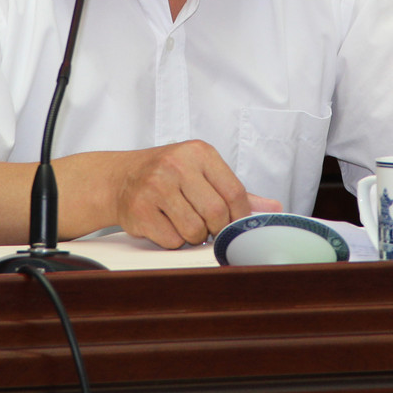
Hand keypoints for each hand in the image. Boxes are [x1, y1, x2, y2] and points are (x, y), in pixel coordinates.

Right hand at [106, 140, 277, 248]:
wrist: (119, 178)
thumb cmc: (166, 174)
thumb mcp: (202, 172)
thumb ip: (236, 191)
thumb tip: (273, 207)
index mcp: (199, 153)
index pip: (234, 192)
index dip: (238, 216)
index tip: (233, 223)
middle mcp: (176, 165)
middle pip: (216, 213)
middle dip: (216, 228)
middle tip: (208, 226)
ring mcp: (156, 187)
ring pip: (194, 230)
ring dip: (194, 236)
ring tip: (183, 221)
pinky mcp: (140, 209)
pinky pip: (171, 240)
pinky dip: (173, 240)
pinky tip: (165, 224)